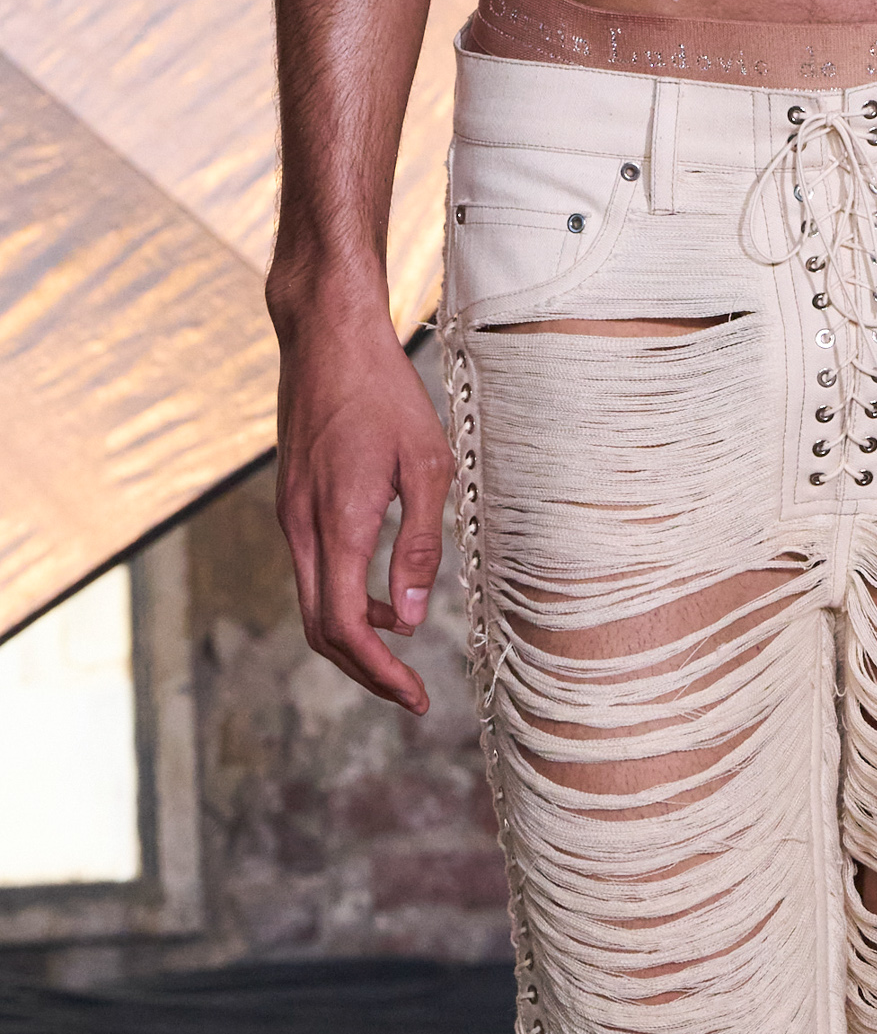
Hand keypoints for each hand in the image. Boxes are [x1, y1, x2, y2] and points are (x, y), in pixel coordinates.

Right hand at [270, 276, 455, 713]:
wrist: (326, 335)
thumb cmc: (384, 392)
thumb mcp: (427, 467)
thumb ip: (421, 547)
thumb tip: (413, 620)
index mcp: (339, 523)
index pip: (348, 626)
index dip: (381, 673)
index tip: (416, 698)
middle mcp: (303, 527)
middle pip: (322, 630)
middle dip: (365, 672)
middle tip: (409, 694)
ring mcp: (291, 517)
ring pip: (314, 605)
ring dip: (355, 639)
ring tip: (403, 655)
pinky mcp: (292, 505)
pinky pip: (314, 574)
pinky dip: (346, 603)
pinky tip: (385, 600)